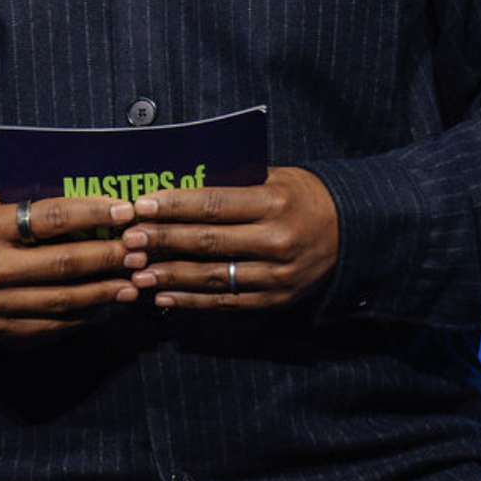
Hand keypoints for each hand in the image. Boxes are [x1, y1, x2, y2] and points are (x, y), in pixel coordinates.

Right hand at [0, 189, 138, 338]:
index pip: (50, 218)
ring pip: (61, 300)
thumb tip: (89, 197)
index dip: (92, 214)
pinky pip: (49, 325)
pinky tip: (105, 304)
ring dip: (103, 291)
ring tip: (134, 281)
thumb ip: (30, 201)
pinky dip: (82, 315)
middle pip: (62, 264)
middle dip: (108, 256)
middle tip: (140, 249)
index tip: (126, 210)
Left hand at [123, 166, 338, 310]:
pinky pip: (224, 302)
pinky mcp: (274, 299)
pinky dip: (191, 300)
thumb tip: (180, 181)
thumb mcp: (276, 178)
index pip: (214, 204)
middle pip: (208, 241)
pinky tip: (164, 295)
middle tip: (129, 240)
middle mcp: (276, 240)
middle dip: (164, 240)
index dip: (175, 206)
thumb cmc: (304, 197)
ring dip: (170, 275)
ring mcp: (276, 275)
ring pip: (212, 277)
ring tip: (137, 272)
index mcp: (275, 202)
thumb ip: (234, 182)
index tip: (142, 206)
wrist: (351, 232)